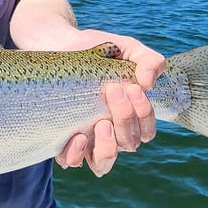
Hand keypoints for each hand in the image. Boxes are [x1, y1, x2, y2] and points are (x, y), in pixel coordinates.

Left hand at [56, 34, 165, 176]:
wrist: (59, 43)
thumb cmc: (96, 50)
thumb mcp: (126, 48)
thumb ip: (147, 60)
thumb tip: (148, 84)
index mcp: (128, 115)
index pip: (146, 130)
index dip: (144, 115)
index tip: (132, 88)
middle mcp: (110, 132)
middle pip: (128, 143)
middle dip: (125, 118)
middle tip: (113, 90)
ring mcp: (86, 138)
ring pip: (102, 164)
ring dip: (107, 148)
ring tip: (101, 124)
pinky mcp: (62, 139)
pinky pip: (72, 161)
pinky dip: (77, 154)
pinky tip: (78, 136)